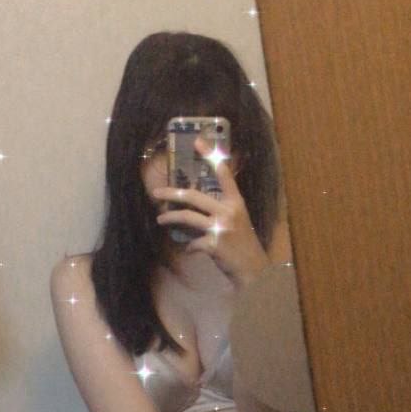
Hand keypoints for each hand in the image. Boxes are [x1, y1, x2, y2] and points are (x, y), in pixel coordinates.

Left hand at [152, 138, 268, 287]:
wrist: (253, 269)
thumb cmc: (244, 245)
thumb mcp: (238, 221)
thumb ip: (222, 210)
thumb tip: (198, 206)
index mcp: (236, 202)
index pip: (224, 174)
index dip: (211, 157)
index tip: (198, 141)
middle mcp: (228, 211)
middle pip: (195, 196)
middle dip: (173, 193)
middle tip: (157, 192)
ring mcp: (221, 227)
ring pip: (188, 217)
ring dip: (171, 217)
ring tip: (160, 219)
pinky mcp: (214, 244)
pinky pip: (192, 242)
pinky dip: (189, 246)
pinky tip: (189, 249)